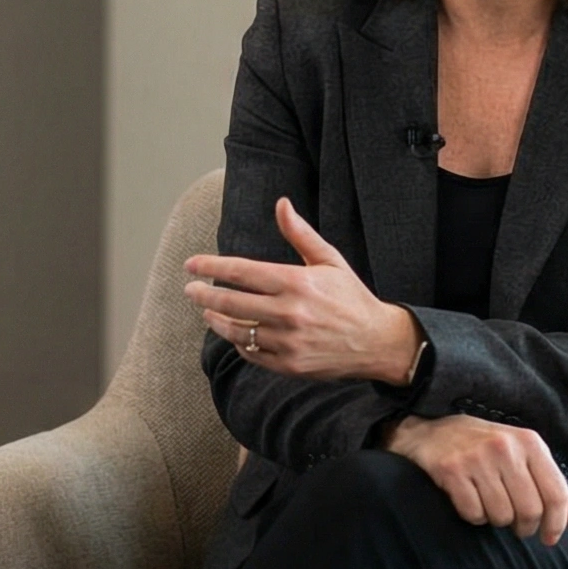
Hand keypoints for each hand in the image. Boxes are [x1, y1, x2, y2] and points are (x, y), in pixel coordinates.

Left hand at [187, 198, 420, 381]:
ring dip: (216, 320)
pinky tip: (233, 332)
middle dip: (204, 294)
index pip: (241, 272)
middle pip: (231, 302)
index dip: (211, 266)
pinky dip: (238, 342)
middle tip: (190, 289)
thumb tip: (281, 203)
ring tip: (207, 311)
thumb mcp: (330, 260)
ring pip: (236, 331)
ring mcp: (288, 341)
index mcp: (297, 282)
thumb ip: (300, 234)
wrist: (377, 342)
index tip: (192, 265)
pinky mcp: (289, 365)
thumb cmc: (351, 297)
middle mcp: (289, 312)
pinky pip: (251, 353)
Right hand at [381, 414, 567, 546]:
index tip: (549, 538)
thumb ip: (552, 489)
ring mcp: (477, 458)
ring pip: (501, 516)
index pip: (556, 494)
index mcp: (530, 443)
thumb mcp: (523, 459)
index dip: (556, 524)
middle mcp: (506, 447)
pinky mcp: (451, 470)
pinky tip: (469, 501)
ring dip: (496, 520)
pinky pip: (473, 514)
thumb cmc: (484, 448)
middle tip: (516, 525)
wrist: (432, 431)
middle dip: (524, 527)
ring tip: (490, 506)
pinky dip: (473, 516)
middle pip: (530, 510)